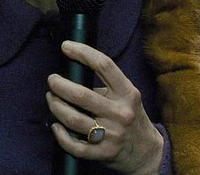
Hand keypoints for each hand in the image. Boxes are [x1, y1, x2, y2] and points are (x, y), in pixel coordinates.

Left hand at [46, 41, 163, 173]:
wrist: (147, 152)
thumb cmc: (132, 117)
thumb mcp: (127, 96)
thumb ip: (108, 85)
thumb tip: (74, 70)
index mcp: (127, 93)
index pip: (104, 65)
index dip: (82, 52)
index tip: (66, 46)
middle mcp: (120, 112)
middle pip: (81, 95)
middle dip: (59, 85)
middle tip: (52, 80)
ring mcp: (112, 134)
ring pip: (74, 119)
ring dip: (56, 107)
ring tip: (51, 99)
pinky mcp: (103, 153)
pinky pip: (75, 145)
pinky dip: (60, 135)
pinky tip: (56, 126)